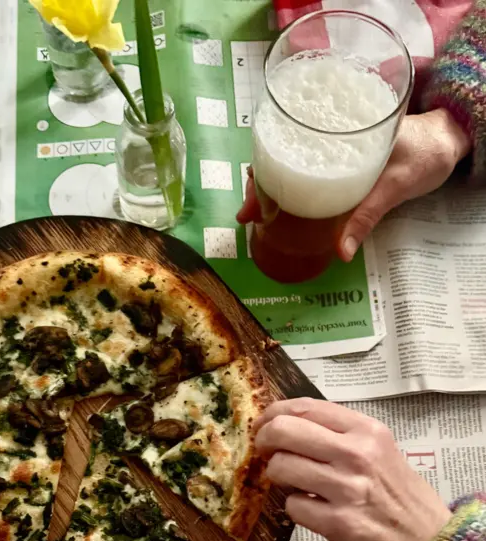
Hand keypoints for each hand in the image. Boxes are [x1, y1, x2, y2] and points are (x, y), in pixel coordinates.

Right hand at [236, 109, 470, 256]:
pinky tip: (285, 208)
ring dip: (273, 188)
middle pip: (283, 155)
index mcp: (339, 128)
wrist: (452, 141)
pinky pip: (312, 175)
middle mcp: (331, 137)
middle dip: (260, 184)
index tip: (249, 195)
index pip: (288, 140)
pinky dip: (294, 190)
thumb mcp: (395, 185)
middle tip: (246, 215)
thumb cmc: (427, 152)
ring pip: (294, 166)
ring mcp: (336, 151)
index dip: (263, 168)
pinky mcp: (345, 165)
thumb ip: (367, 216)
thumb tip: (340, 253)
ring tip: (257, 214)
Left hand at [255, 398, 451, 540]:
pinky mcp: (337, 523)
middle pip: (283, 431)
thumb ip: (338, 434)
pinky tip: (314, 510)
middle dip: (264, 441)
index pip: (304, 407)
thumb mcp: (379, 449)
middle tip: (265, 452)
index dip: (274, 414)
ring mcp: (346, 489)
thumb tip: (285, 423)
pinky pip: (291, 506)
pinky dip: (296, 508)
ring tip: (297, 484)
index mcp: (366, 430)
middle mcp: (356, 454)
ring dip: (278, 477)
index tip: (264, 425)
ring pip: (280, 467)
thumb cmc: (397, 493)